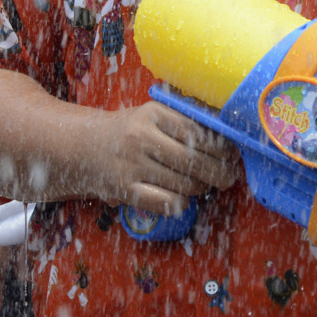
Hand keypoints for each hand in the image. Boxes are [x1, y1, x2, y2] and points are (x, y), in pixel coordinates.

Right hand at [76, 101, 243, 217]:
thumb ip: (184, 121)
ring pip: (183, 183)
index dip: (220, 146)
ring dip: (200, 188)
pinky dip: (180, 202)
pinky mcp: (124, 189)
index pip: (197, 132)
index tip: (231, 154)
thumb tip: (227, 137)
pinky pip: (166, 202)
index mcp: (151, 114)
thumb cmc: (129, 130)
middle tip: (228, 178)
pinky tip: (183, 198)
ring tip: (203, 185)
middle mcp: (140, 137)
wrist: (85, 147)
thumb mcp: (152, 115)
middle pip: (193, 160)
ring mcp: (131, 164)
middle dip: (218, 172)